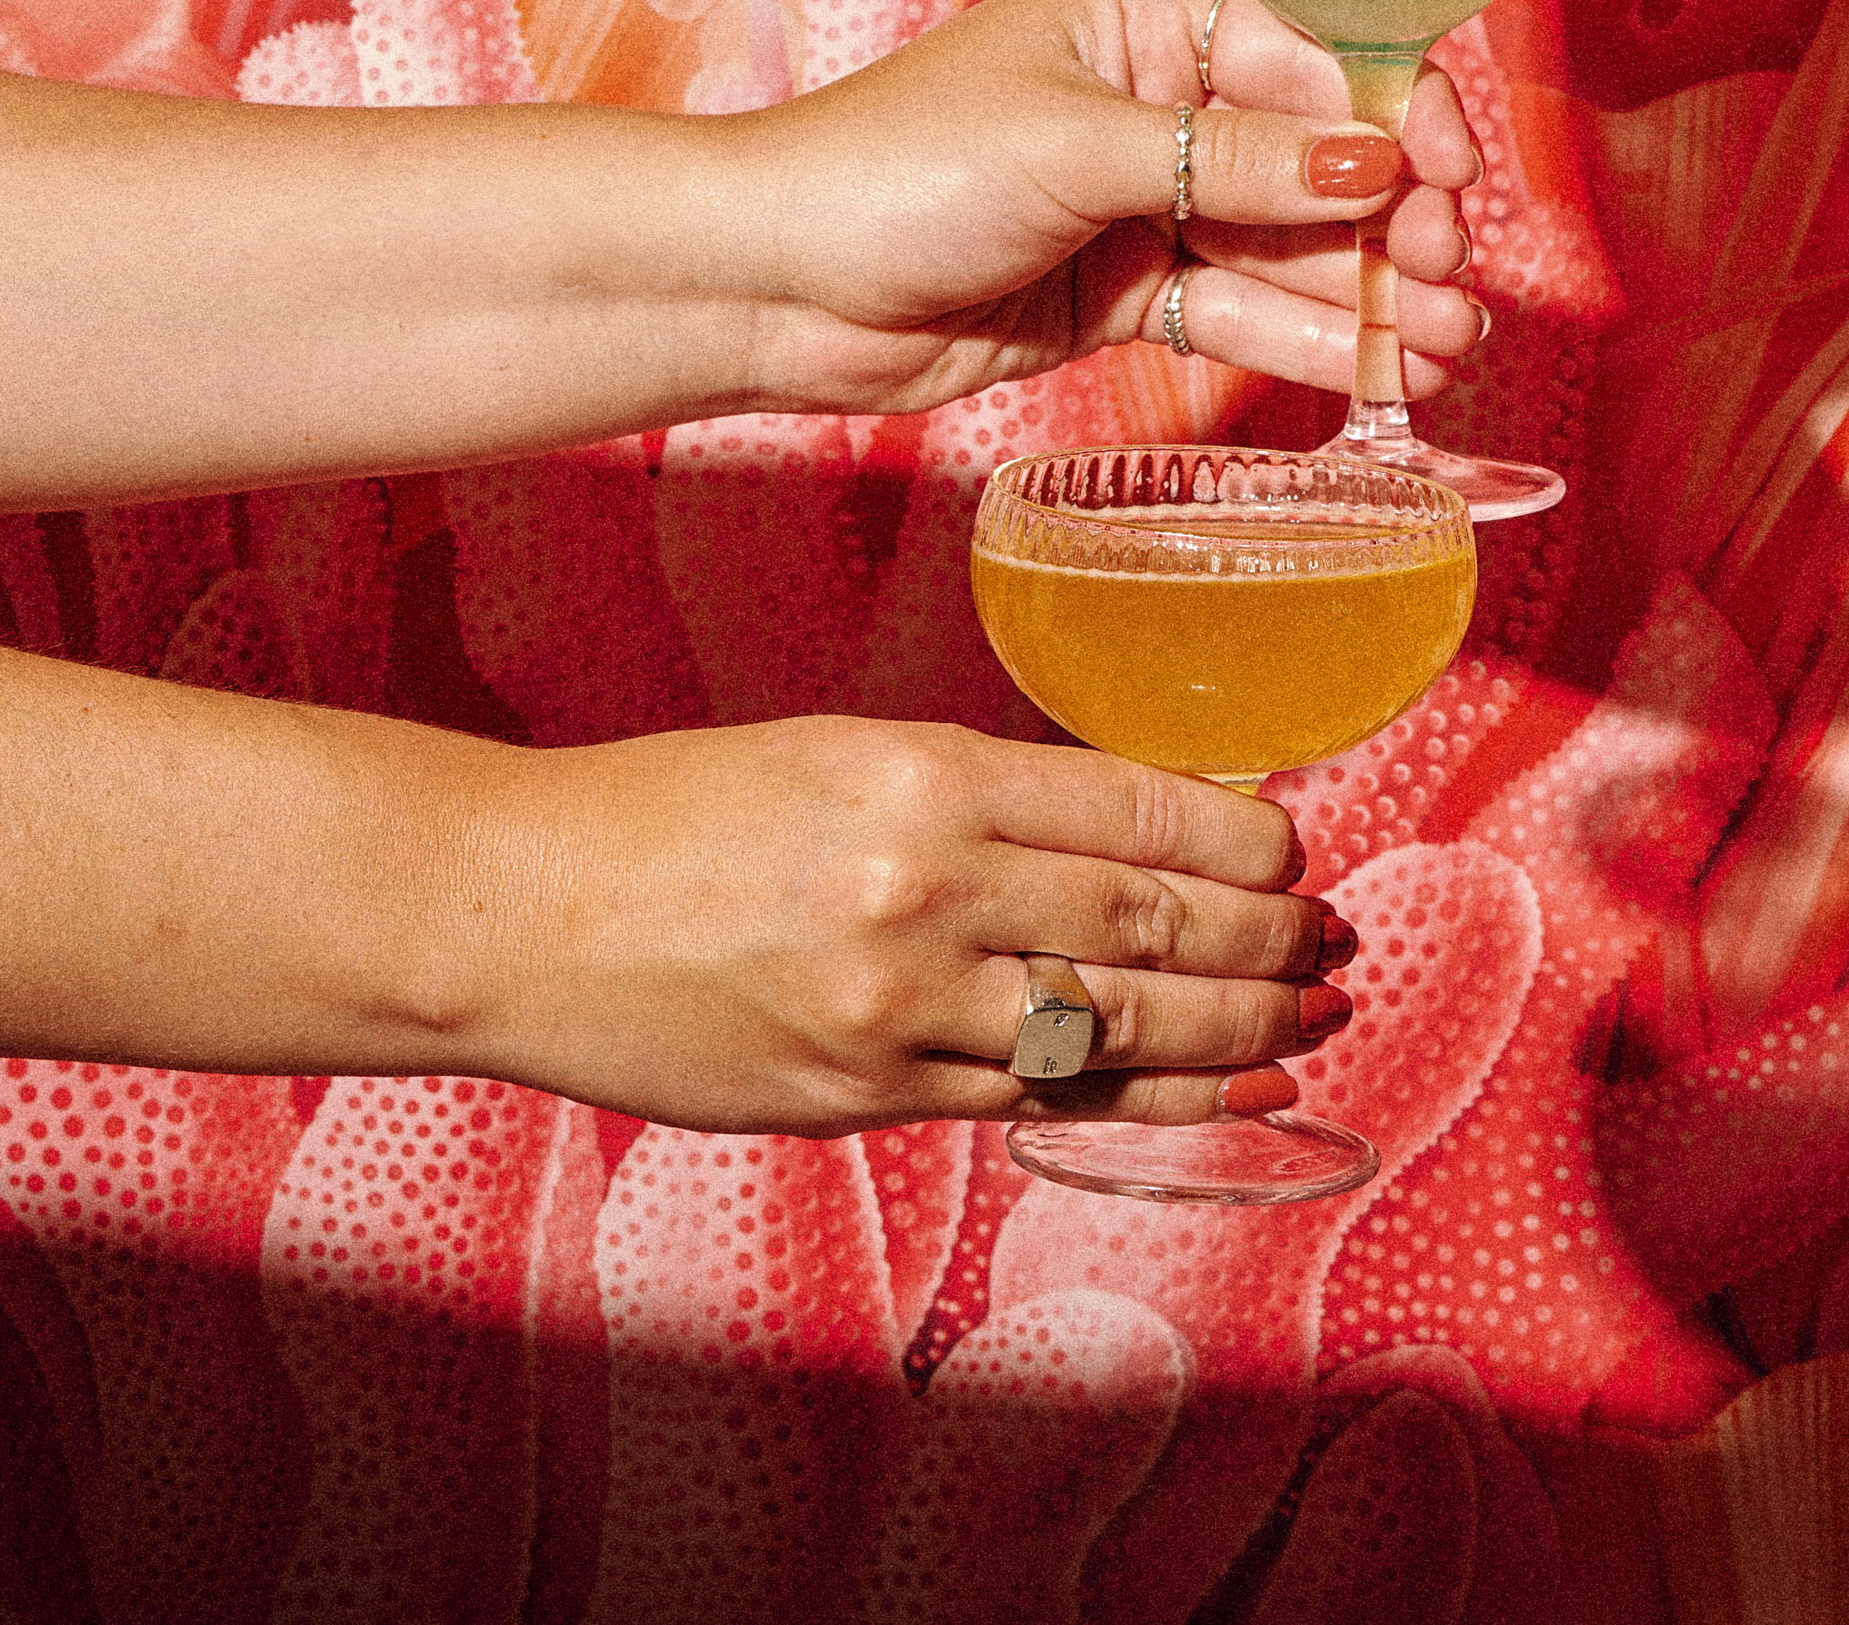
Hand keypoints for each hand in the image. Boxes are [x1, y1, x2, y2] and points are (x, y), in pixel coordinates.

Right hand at [467, 717, 1348, 1134]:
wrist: (515, 912)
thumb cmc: (674, 813)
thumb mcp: (841, 750)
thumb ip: (985, 791)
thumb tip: (1137, 820)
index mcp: (923, 775)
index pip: (1139, 808)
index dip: (1245, 837)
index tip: (1294, 847)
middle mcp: (924, 889)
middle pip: (1154, 920)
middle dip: (1269, 936)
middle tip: (1333, 939)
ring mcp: (896, 1006)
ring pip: (1120, 1022)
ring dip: (1241, 1026)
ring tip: (1312, 1014)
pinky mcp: (863, 1095)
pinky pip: (1042, 1098)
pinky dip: (1157, 1096)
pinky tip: (1233, 1089)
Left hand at [723, 0, 1484, 411]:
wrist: (776, 285)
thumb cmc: (898, 167)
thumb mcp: (1078, 148)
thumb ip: (1234, 158)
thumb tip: (1376, 159)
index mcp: (1143, 22)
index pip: (1310, 55)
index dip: (1395, 114)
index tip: (1450, 177)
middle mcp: (1159, 104)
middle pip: (1319, 159)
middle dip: (1396, 220)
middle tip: (1447, 276)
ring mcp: (1148, 204)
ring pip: (1293, 247)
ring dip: (1376, 296)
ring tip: (1451, 349)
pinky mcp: (1130, 293)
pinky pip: (1246, 312)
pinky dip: (1317, 342)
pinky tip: (1392, 372)